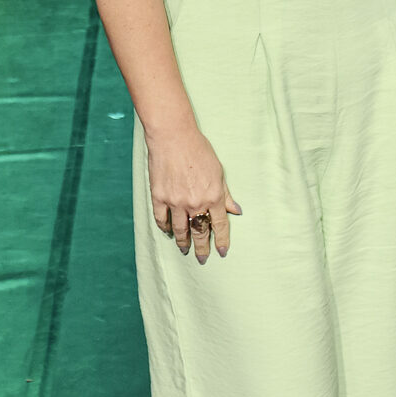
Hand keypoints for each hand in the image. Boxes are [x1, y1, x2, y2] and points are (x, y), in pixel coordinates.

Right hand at [146, 125, 242, 262]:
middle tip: (202, 259)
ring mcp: (176, 201)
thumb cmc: (199, 150)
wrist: (173, 137)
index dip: (222, 240)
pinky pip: (162, 219)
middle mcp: (195, 202)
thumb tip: (236, 211)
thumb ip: (226, 194)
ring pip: (180, 230)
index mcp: (213, 196)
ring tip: (185, 249)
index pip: (220, 225)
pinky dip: (165, 228)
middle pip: (200, 232)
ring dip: (183, 242)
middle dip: (202, 248)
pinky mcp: (159, 197)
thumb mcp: (219, 171)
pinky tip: (168, 232)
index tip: (222, 252)